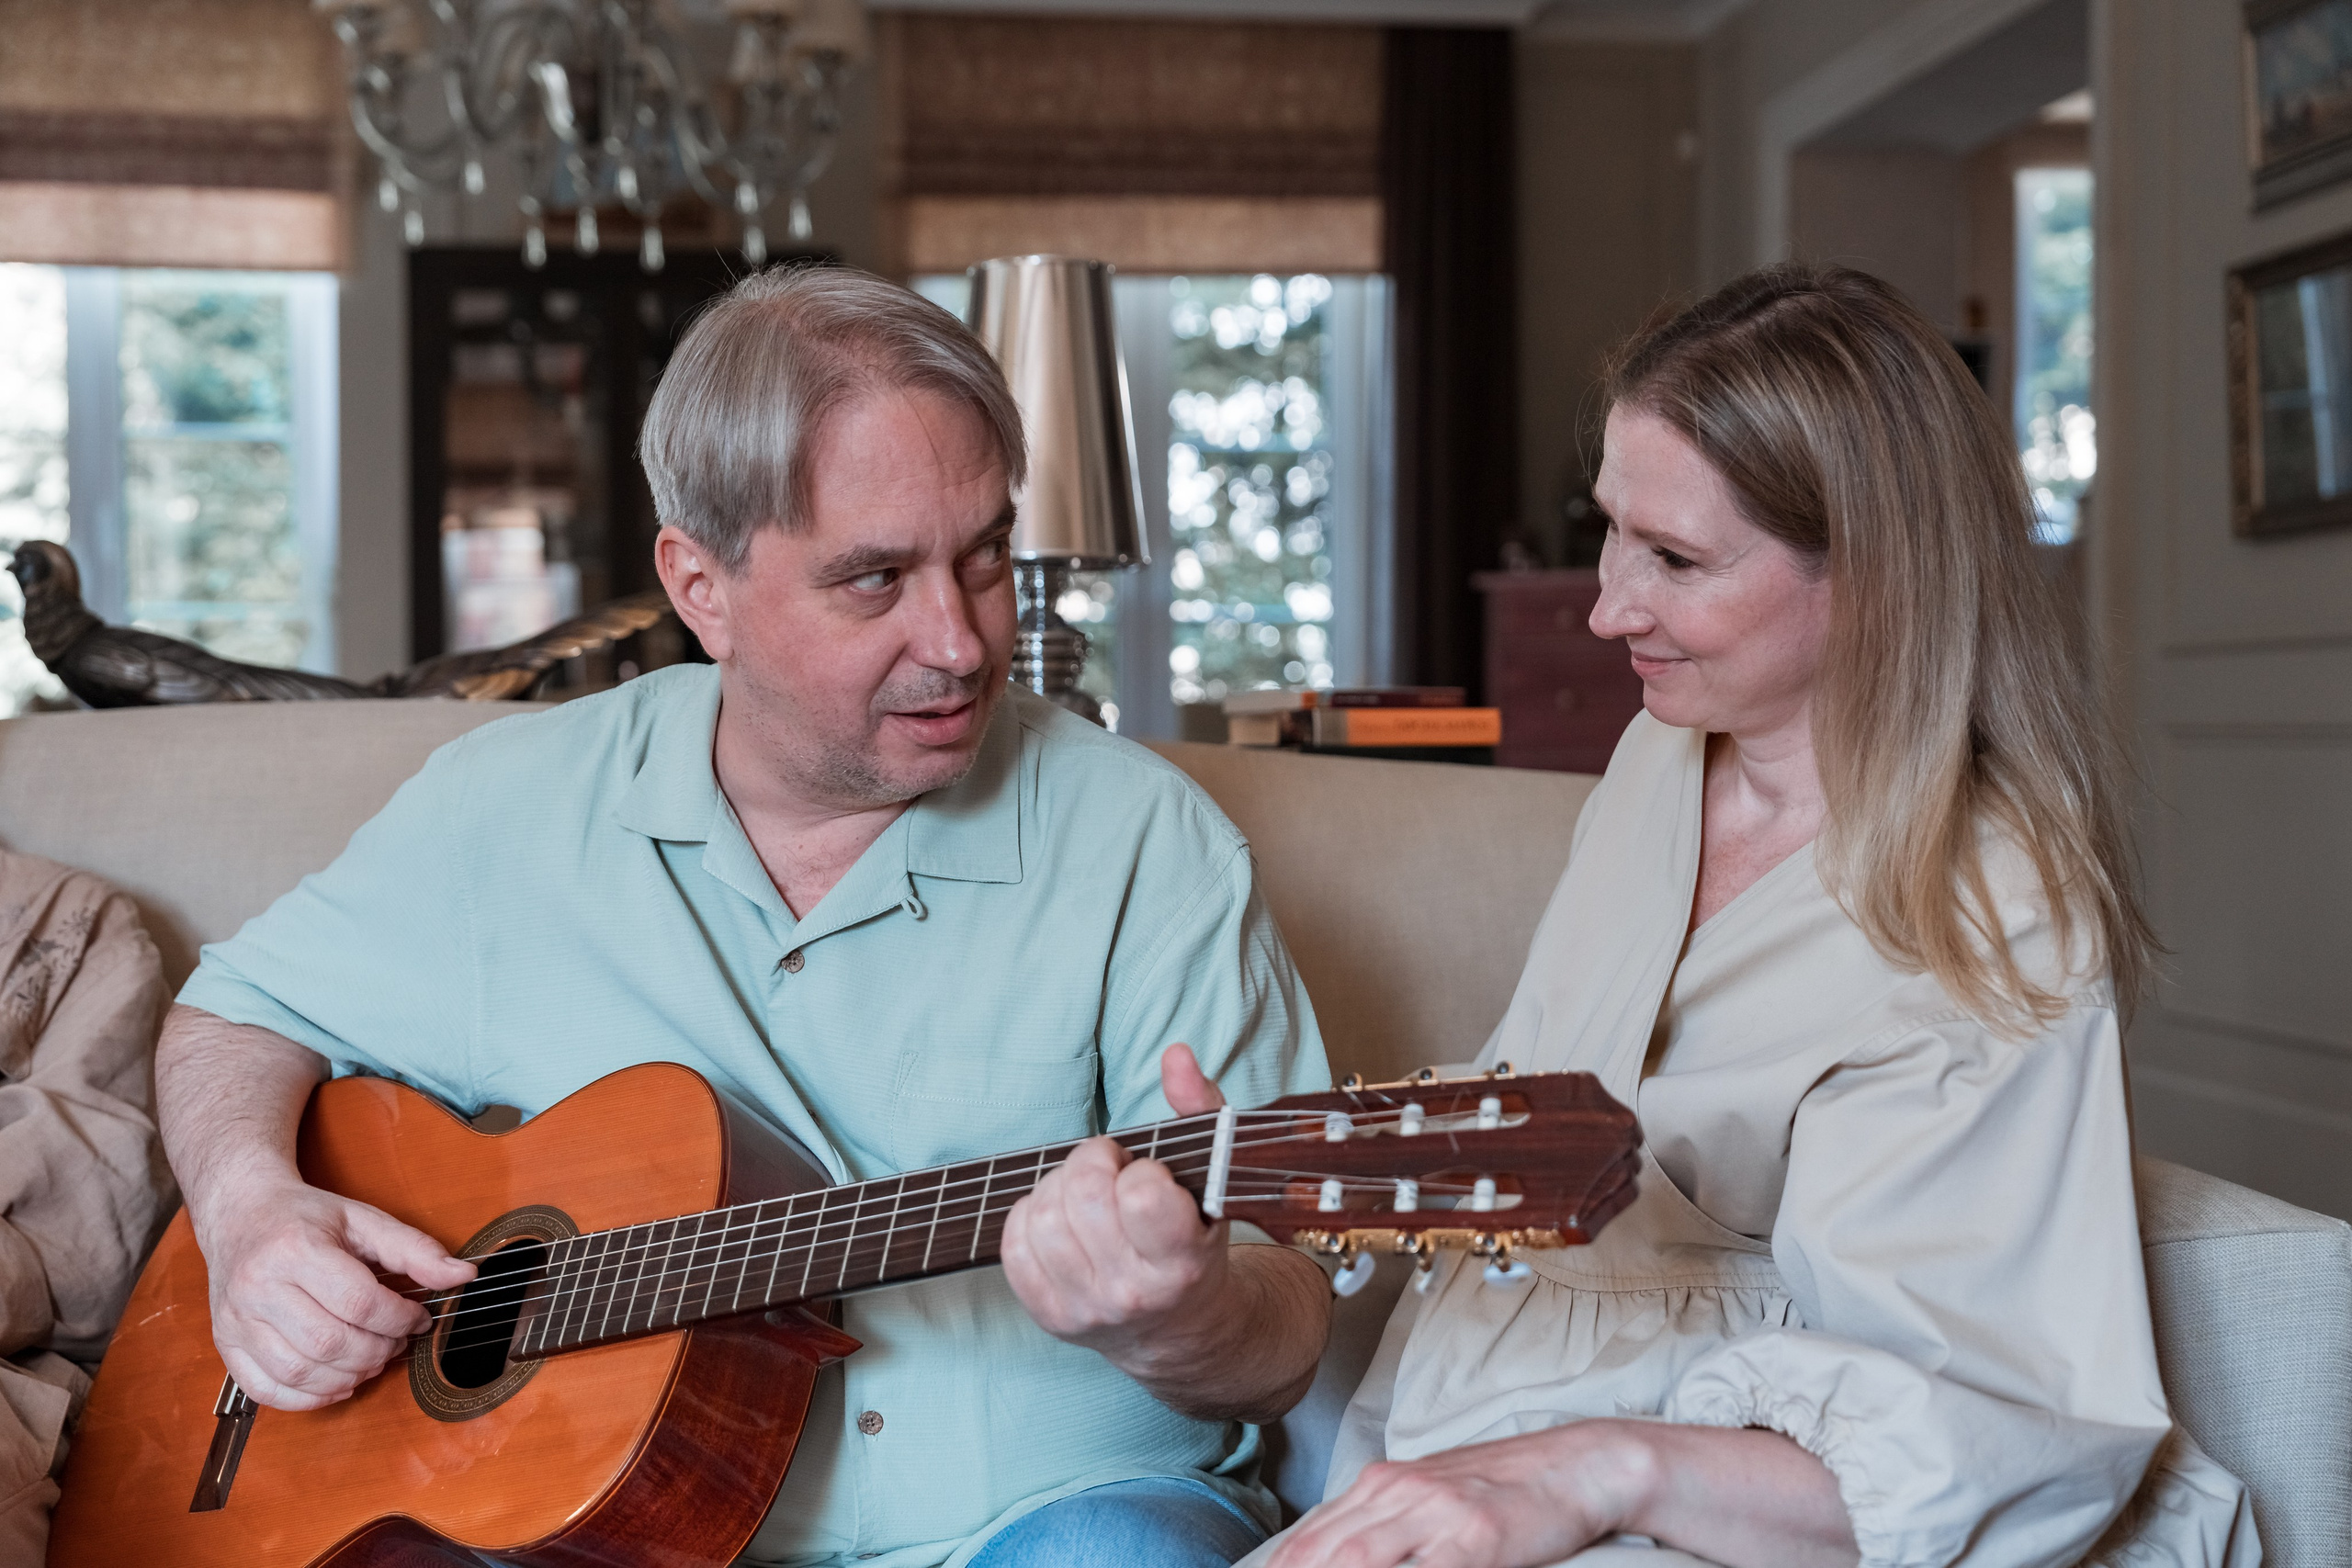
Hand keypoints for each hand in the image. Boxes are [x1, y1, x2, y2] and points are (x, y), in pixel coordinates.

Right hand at [195, 1175, 475, 1411]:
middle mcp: (258, 1287)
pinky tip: (336, 1383)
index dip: (399, 1319)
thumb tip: (464, 1275)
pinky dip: (306, 1398)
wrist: (240, 1214)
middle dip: (377, 1351)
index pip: (359, 1302)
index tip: (418, 1318)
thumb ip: (414, 1248)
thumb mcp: (363, 1219)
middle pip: (330, 1342)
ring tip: (370, 1361)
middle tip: (396, 1342)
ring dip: (347, 1377)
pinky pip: (265, 1390)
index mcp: (294, 1249)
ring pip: (299, 1372)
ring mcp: (236, 1320)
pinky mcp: (225, 1344)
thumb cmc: (305, 1218)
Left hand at [1000, 1044, 1228, 1365]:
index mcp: (1182, 1261)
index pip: (1141, 1195)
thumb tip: (1175, 1054)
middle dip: (1093, 1165)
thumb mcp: (1213, 1179)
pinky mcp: (1050, 1317)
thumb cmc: (1194, 1239)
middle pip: (1084, 1198)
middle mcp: (1133, 1293)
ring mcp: (1087, 1308)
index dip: (1138, 1168)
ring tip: (1084, 1194)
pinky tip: (1060, 1217)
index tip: (1148, 1176)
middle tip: (1110, 1172)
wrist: (1178, 1331)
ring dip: (1059, 1188)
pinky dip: (1030, 1216)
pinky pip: (1014, 1247)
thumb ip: (1199, 1109)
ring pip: (1044, 1219)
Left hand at [1267, 1424, 1657, 1567]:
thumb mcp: (1432, 1498)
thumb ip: (1385, 1526)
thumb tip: (1335, 1555)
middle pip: (1323, 1553)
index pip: (1309, 1540)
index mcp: (1382, 1483)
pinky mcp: (1473, 1536)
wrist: (1577, 1465)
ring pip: (1356, 1560)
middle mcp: (1398, 1491)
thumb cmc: (1505, 1489)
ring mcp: (1434, 1512)